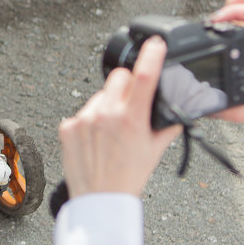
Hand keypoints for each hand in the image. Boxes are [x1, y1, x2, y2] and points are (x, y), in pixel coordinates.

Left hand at [59, 37, 181, 197]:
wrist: (99, 200)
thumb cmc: (129, 177)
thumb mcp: (156, 149)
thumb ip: (167, 124)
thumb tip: (175, 107)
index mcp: (131, 119)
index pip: (144, 76)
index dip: (152, 56)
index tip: (156, 44)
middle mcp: (106, 114)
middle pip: (119, 78)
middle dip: (128, 85)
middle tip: (132, 106)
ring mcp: (84, 119)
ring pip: (100, 94)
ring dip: (108, 104)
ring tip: (111, 131)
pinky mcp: (68, 126)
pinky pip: (82, 112)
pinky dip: (90, 120)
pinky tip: (95, 138)